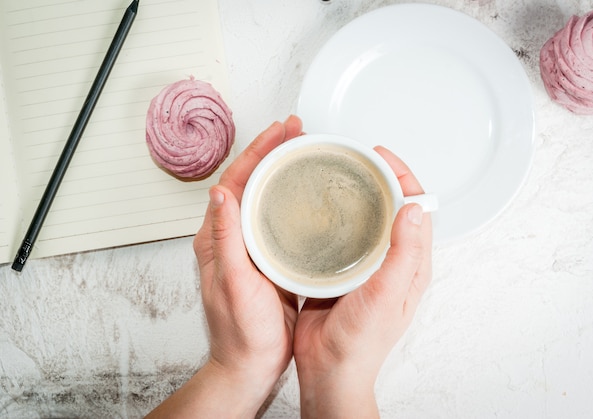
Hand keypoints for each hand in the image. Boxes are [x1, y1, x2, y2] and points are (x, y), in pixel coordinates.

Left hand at [147, 116, 303, 417]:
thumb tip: (221, 193)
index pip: (234, 181)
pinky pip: (274, 217)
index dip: (257, 152)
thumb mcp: (233, 284)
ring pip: (262, 196)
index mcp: (217, 239)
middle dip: (270, 152)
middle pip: (249, 182)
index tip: (279, 131)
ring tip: (301, 151)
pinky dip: (288, 197)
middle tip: (294, 131)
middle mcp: (230, 238)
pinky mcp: (265, 258)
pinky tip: (305, 193)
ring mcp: (248, 247)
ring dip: (279, 170)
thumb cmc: (242, 332)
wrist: (250, 364)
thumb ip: (225, 239)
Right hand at [293, 146, 432, 418]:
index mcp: (411, 263)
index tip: (381, 156)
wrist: (330, 369)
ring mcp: (365, 264)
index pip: (416, 208)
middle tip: (358, 158)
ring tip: (339, 174)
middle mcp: (391, 260)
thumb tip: (413, 208)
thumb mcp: (387, 294)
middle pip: (392, 207)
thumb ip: (402, 253)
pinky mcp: (340, 270)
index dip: (403, 176)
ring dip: (358, 194)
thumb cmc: (361, 342)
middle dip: (380, 178)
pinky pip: (342, 234)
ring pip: (367, 218)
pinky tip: (320, 208)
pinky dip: (336, 216)